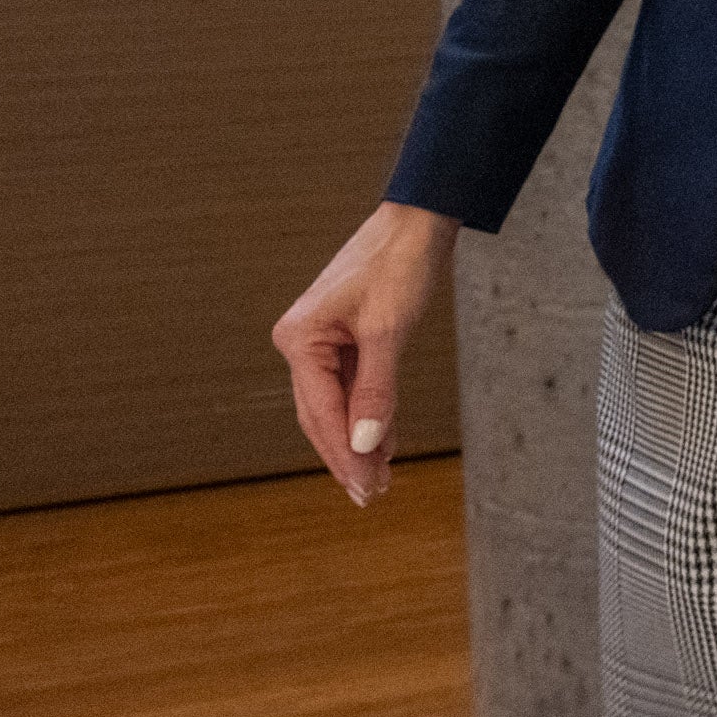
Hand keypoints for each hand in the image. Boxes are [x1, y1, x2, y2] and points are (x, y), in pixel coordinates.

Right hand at [271, 201, 457, 505]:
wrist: (418, 221)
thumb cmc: (399, 264)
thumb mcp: (389, 330)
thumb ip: (377, 390)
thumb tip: (368, 443)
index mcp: (299, 339)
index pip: (320, 413)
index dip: (345, 455)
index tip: (366, 489)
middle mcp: (302, 343)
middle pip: (322, 415)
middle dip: (349, 456)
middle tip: (373, 496)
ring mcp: (322, 341)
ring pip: (338, 405)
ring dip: (360, 441)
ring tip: (381, 480)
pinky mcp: (345, 338)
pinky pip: (353, 387)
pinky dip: (370, 415)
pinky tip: (386, 444)